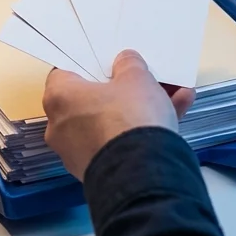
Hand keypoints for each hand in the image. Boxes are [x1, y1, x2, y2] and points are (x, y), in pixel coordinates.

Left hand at [43, 50, 196, 180]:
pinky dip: (140, 133)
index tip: (108, 64)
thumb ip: (128, 65)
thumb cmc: (129, 117)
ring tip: (175, 97)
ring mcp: (78, 153)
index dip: (89, 66)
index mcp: (59, 98)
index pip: (65, 73)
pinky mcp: (97, 172)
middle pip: (93, 100)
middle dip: (124, 90)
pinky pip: (119, 144)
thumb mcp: (136, 79)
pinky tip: (176, 118)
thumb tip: (125, 61)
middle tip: (146, 81)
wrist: (141, 173)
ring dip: (141, 109)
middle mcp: (60, 127)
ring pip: (111, 123)